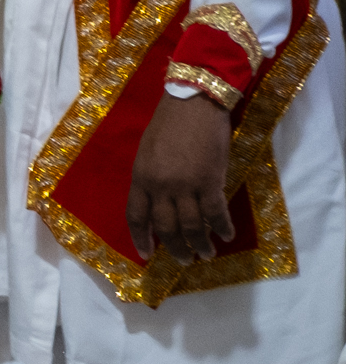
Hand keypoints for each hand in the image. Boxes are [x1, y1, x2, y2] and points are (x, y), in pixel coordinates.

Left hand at [129, 90, 234, 262]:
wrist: (193, 102)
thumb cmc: (169, 123)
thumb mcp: (147, 153)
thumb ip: (150, 178)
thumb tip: (158, 203)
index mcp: (140, 178)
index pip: (136, 216)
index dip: (141, 238)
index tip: (147, 254)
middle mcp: (159, 186)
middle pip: (165, 227)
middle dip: (175, 248)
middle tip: (184, 261)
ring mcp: (185, 185)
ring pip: (191, 225)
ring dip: (199, 244)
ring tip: (206, 254)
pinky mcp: (210, 180)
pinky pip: (215, 212)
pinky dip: (221, 227)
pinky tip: (226, 236)